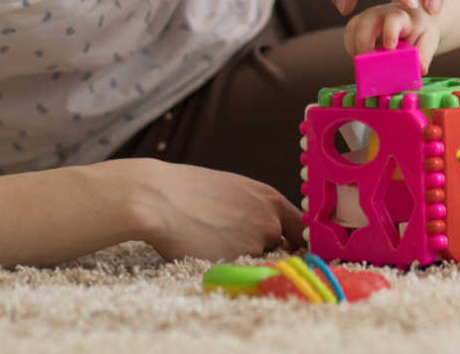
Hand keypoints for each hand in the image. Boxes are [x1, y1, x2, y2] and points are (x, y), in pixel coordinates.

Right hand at [120, 159, 304, 260]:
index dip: (297, 240)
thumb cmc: (187, 190)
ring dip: (244, 259)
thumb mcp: (233, 189)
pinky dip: (227, 267)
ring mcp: (256, 244)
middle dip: (270, 252)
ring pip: (258, 260)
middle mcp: (270, 221)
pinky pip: (239, 271)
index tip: (291, 248)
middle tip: (240, 246)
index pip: (301, 227)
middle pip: (284, 248)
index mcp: (270, 198)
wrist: (157, 198)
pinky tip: (205, 250)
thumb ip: (256, 208)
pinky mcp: (237, 263)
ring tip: (213, 241)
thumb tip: (267, 228)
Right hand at [343, 0, 441, 71]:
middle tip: (370, 64)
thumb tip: (420, 69)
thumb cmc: (421, 30)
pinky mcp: (359, 22)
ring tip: (365, 64)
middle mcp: (382, 13)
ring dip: (355, 48)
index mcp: (403, 17)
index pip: (394, 20)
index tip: (390, 47)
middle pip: (365, 22)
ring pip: (353, 28)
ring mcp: (368, 16)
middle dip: (364, 44)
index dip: (390, 32)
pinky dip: (351, 48)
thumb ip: (424, 54)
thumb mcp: (429, 41)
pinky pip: (349, 33)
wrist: (415, 15)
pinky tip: (361, 58)